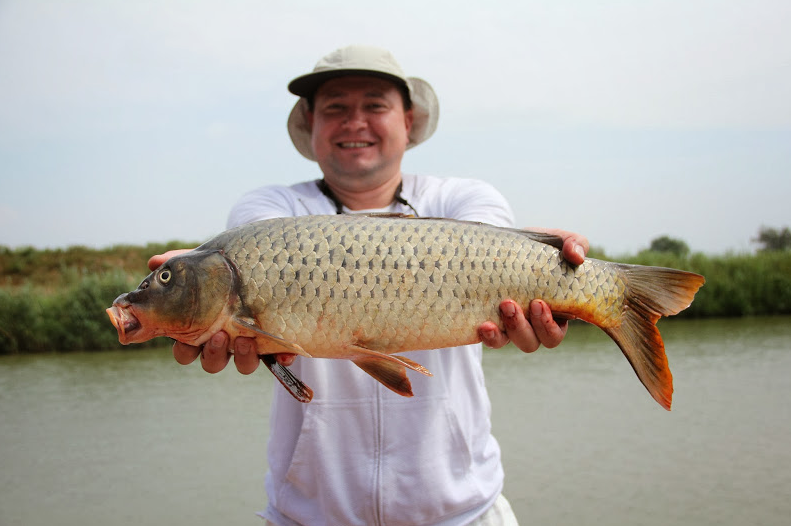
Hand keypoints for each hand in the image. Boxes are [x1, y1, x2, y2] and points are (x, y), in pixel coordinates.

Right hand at [148, 250, 296, 372]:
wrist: (265, 264)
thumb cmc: (226, 270)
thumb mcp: (205, 264)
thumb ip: (180, 263)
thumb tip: (155, 261)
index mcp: (201, 330)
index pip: (184, 351)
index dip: (183, 350)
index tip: (184, 339)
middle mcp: (225, 342)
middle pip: (212, 363)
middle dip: (213, 354)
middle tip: (218, 336)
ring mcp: (250, 345)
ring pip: (243, 365)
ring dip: (242, 357)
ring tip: (244, 338)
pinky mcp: (276, 344)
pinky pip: (279, 359)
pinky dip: (282, 357)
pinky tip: (286, 351)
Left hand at [478, 227, 587, 352]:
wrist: (501, 246)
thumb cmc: (537, 248)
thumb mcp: (557, 241)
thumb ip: (574, 244)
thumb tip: (577, 256)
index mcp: (555, 311)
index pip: (556, 332)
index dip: (548, 325)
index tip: (538, 303)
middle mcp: (534, 325)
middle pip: (534, 342)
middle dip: (523, 326)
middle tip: (510, 304)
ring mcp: (512, 326)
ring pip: (515, 342)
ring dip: (508, 330)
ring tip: (502, 306)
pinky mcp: (493, 324)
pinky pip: (493, 341)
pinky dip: (490, 337)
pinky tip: (483, 326)